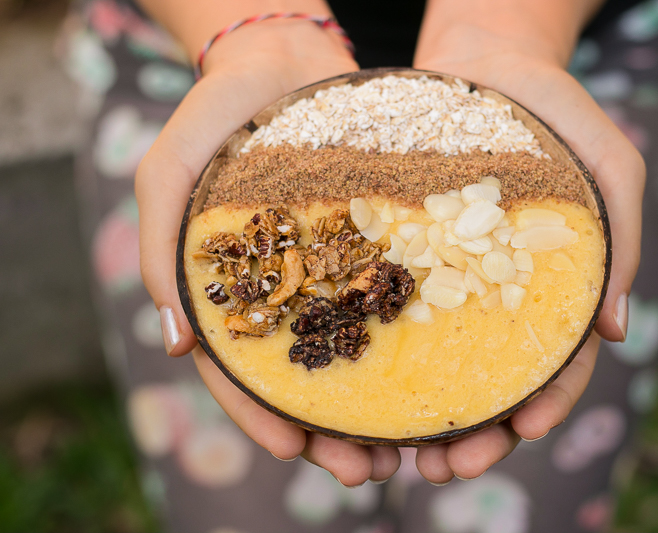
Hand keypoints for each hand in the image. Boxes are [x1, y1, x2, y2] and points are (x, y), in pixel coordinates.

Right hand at [135, 23, 399, 485]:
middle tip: (368, 471)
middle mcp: (294, 293)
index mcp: (239, 294)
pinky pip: (400, 299)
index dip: (266, 416)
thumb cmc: (214, 118)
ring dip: (383, 407)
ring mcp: (339, 272)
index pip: (246, 372)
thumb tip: (177, 345)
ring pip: (363, 352)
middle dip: (336, 433)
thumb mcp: (168, 177)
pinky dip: (417, 342)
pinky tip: (444, 373)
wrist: (283, 61)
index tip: (297, 452)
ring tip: (411, 448)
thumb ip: (164, 254)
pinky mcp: (381, 245)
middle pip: (313, 378)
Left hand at [412, 4, 644, 482]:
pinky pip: (383, 313)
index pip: (554, 361)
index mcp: (547, 288)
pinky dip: (372, 359)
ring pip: (430, 366)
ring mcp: (443, 281)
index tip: (524, 428)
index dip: (544, 400)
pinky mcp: (397, 258)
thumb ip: (618, 241)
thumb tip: (615, 332)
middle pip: (486, 381)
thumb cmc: (554, 111)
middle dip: (473, 432)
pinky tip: (350, 390)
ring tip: (391, 456)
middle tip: (445, 467)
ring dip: (415, 419)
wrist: (480, 62)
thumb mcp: (608, 163)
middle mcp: (490, 296)